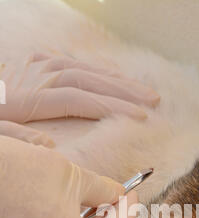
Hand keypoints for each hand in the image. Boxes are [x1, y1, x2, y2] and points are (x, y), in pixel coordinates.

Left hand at [0, 53, 159, 123]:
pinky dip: (97, 70)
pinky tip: (113, 76)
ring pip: (86, 68)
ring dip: (117, 79)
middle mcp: (40, 75)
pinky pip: (75, 62)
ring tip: (143, 90)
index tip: (141, 117)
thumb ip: (18, 139)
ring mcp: (39, 64)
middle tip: (154, 101)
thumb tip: (49, 148)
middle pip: (89, 80)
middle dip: (125, 91)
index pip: (80, 99)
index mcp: (32, 97)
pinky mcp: (37, 61)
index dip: (112, 106)